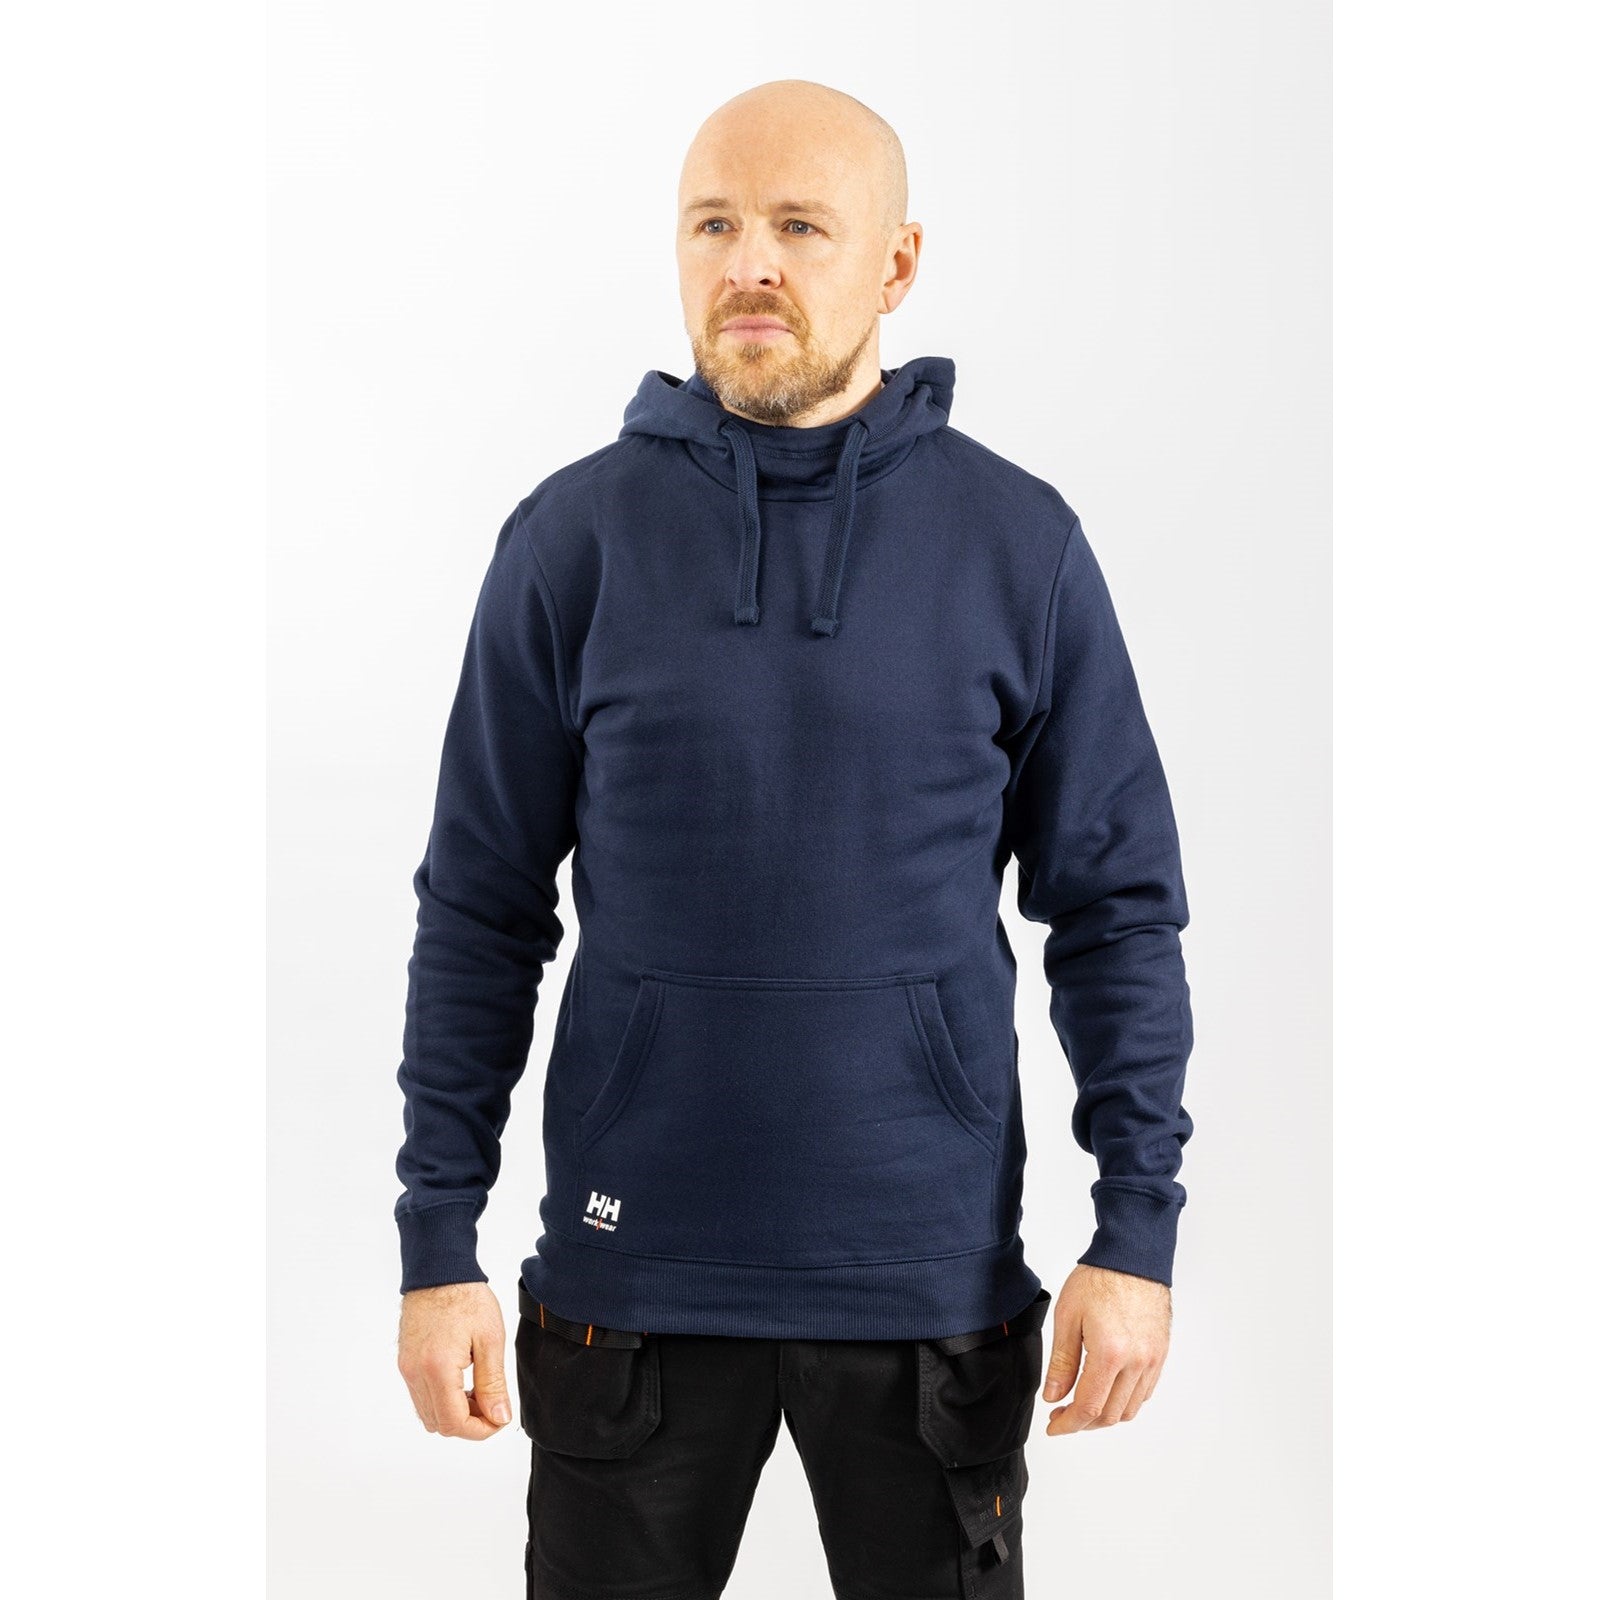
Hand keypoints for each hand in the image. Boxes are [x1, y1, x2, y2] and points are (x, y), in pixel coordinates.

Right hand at [397, 1281, 514, 1439]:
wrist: (439, 1270)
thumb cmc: (466, 1297)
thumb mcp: (490, 1339)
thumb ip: (493, 1383)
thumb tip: (499, 1418)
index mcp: (437, 1369)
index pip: (453, 1423)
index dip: (480, 1430)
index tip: (499, 1418)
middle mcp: (415, 1373)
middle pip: (439, 1424)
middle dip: (468, 1423)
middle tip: (492, 1403)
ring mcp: (407, 1368)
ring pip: (428, 1413)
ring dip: (454, 1412)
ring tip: (479, 1390)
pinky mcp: (405, 1362)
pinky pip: (420, 1396)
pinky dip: (441, 1399)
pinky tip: (462, 1380)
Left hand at [1040, 1263, 1170, 1433]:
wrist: (1132, 1257)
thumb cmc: (1099, 1279)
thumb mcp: (1067, 1316)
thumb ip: (1061, 1362)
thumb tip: (1054, 1396)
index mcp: (1110, 1353)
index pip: (1088, 1407)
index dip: (1068, 1424)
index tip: (1054, 1426)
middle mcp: (1137, 1362)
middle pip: (1110, 1414)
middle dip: (1083, 1423)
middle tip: (1062, 1415)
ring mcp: (1152, 1360)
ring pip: (1129, 1408)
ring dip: (1105, 1415)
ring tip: (1082, 1403)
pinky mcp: (1160, 1354)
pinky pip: (1144, 1392)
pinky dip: (1124, 1401)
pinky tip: (1107, 1389)